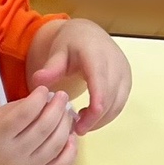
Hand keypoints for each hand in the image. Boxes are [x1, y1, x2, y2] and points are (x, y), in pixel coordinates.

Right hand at [0, 85, 76, 164]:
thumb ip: (12, 110)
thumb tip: (40, 99)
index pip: (26, 113)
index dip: (39, 97)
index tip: (43, 89)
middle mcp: (14, 156)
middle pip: (45, 127)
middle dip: (57, 107)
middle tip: (62, 96)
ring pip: (56, 145)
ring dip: (66, 125)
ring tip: (66, 113)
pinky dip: (70, 151)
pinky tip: (70, 138)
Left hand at [29, 19, 131, 133]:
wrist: (88, 35)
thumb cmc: (70, 44)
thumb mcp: (56, 52)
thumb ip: (50, 68)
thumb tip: (37, 82)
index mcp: (97, 53)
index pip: (100, 83)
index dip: (95, 106)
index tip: (81, 125)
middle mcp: (115, 62)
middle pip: (109, 99)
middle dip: (93, 119)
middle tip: (74, 129)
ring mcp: (123, 73)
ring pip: (116, 105)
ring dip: (99, 120)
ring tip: (79, 123)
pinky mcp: (126, 82)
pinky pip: (118, 105)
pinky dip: (105, 116)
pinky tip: (89, 117)